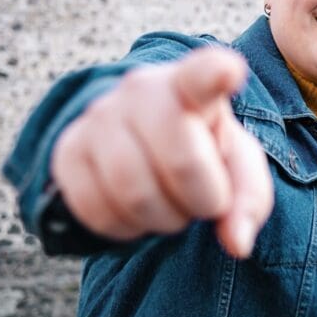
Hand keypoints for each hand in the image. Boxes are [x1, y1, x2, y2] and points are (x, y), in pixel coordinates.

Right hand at [50, 47, 273, 256]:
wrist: (144, 142)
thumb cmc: (203, 150)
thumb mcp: (238, 166)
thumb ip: (248, 201)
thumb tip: (237, 245)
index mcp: (193, 84)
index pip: (201, 75)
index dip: (215, 74)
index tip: (230, 71)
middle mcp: (141, 90)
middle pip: (182, 161)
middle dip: (203, 199)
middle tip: (207, 199)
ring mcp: (98, 117)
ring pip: (134, 193)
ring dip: (165, 218)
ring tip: (174, 204)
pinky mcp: (67, 151)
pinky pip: (97, 211)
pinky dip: (127, 228)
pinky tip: (139, 210)